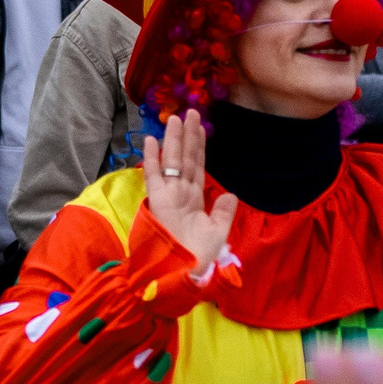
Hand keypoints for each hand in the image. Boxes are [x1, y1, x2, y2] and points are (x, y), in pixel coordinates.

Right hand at [142, 112, 238, 272]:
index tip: (200, 127)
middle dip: (187, 135)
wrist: (183, 272)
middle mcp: (181, 193)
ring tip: (175, 118)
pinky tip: (152, 140)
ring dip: (173, 140)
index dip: (198, 146)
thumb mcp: (218, 232)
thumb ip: (224, 212)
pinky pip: (154, 176)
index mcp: (194, 199)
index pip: (197, 166)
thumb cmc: (198, 256)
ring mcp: (168, 195)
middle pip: (185, 158)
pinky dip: (153, 158)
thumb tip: (230, 193)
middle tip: (189, 111)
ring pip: (172, 162)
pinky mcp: (158, 201)